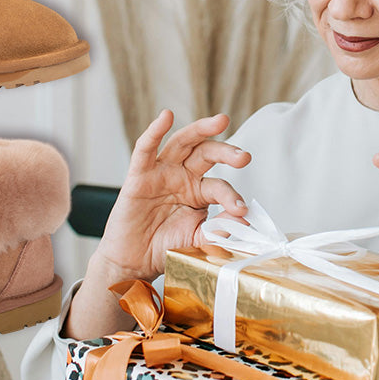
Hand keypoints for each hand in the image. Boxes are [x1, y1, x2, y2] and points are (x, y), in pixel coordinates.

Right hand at [92, 110, 250, 281]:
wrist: (134, 262)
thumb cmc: (165, 247)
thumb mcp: (198, 239)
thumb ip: (219, 230)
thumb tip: (244, 223)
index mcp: (199, 191)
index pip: (219, 186)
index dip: (231, 197)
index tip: (242, 210)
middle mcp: (182, 176)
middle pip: (207, 154)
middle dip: (227, 152)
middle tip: (244, 157)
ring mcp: (161, 173)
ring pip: (182, 142)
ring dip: (201, 129)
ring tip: (221, 121)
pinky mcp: (138, 176)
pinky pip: (145, 149)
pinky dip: (154, 131)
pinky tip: (166, 117)